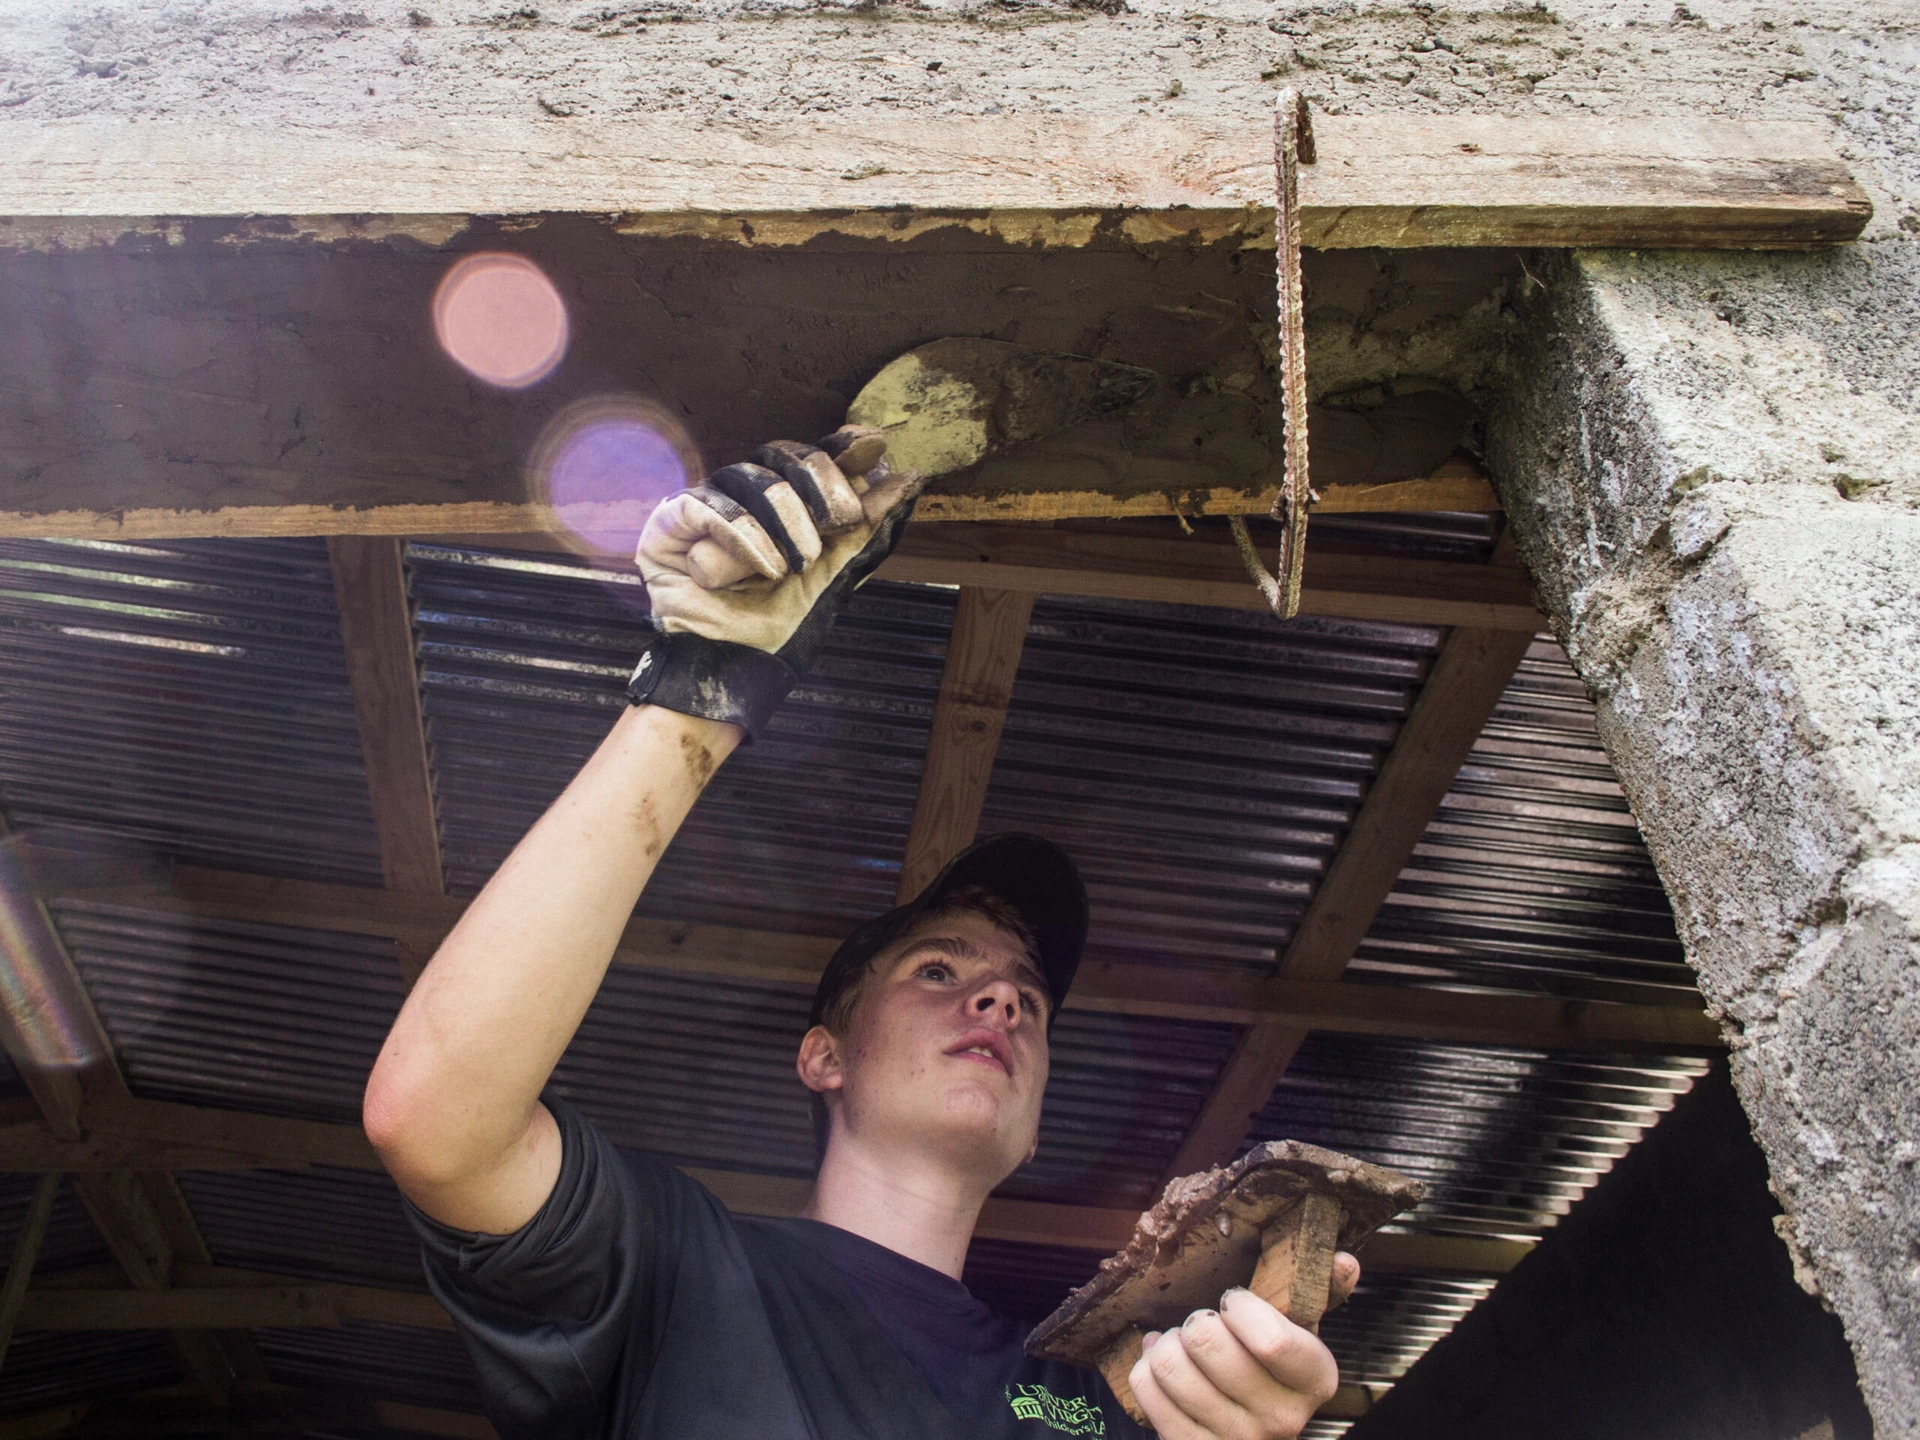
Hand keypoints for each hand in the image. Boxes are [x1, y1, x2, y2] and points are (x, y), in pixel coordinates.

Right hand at [627, 427, 924, 735]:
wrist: (738, 668)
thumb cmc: (782, 625)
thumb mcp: (835, 575)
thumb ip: (867, 528)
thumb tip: (909, 479)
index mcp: (785, 502)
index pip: (812, 457)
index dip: (841, 447)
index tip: (873, 444)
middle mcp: (745, 496)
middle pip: (785, 456)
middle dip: (821, 487)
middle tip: (839, 522)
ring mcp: (707, 505)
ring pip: (750, 479)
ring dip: (782, 524)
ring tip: (792, 567)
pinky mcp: (669, 525)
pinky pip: (705, 505)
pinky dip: (739, 535)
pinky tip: (762, 567)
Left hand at [1128, 1254, 1358, 1439]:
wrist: (1254, 1434)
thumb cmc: (1273, 1369)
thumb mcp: (1302, 1331)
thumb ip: (1322, 1290)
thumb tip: (1346, 1261)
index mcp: (1314, 1380)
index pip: (1270, 1341)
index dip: (1239, 1307)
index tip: (1233, 1301)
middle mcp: (1279, 1418)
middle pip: (1207, 1342)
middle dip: (1197, 1320)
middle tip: (1205, 1325)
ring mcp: (1234, 1439)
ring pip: (1170, 1365)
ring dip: (1168, 1344)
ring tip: (1184, 1347)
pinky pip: (1146, 1388)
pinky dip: (1146, 1366)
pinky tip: (1165, 1366)